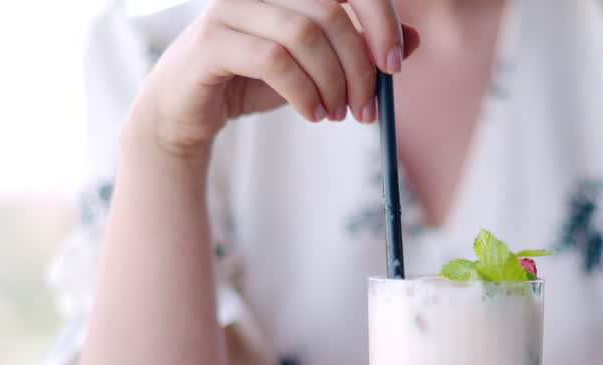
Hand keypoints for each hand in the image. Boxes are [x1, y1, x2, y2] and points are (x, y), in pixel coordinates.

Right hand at [127, 0, 421, 156]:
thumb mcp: (317, 69)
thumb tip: (414, 39)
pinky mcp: (212, 41)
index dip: (380, 20)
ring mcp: (232, 8)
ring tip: (334, 115)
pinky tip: (311, 115)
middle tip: (365, 108)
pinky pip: (274, 60)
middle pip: (331, 11)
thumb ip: (360, 52)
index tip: (395, 65)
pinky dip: (303, 92)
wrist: (188, 113)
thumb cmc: (253, 83)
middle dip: (359, 66)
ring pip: (305, 35)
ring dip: (332, 84)